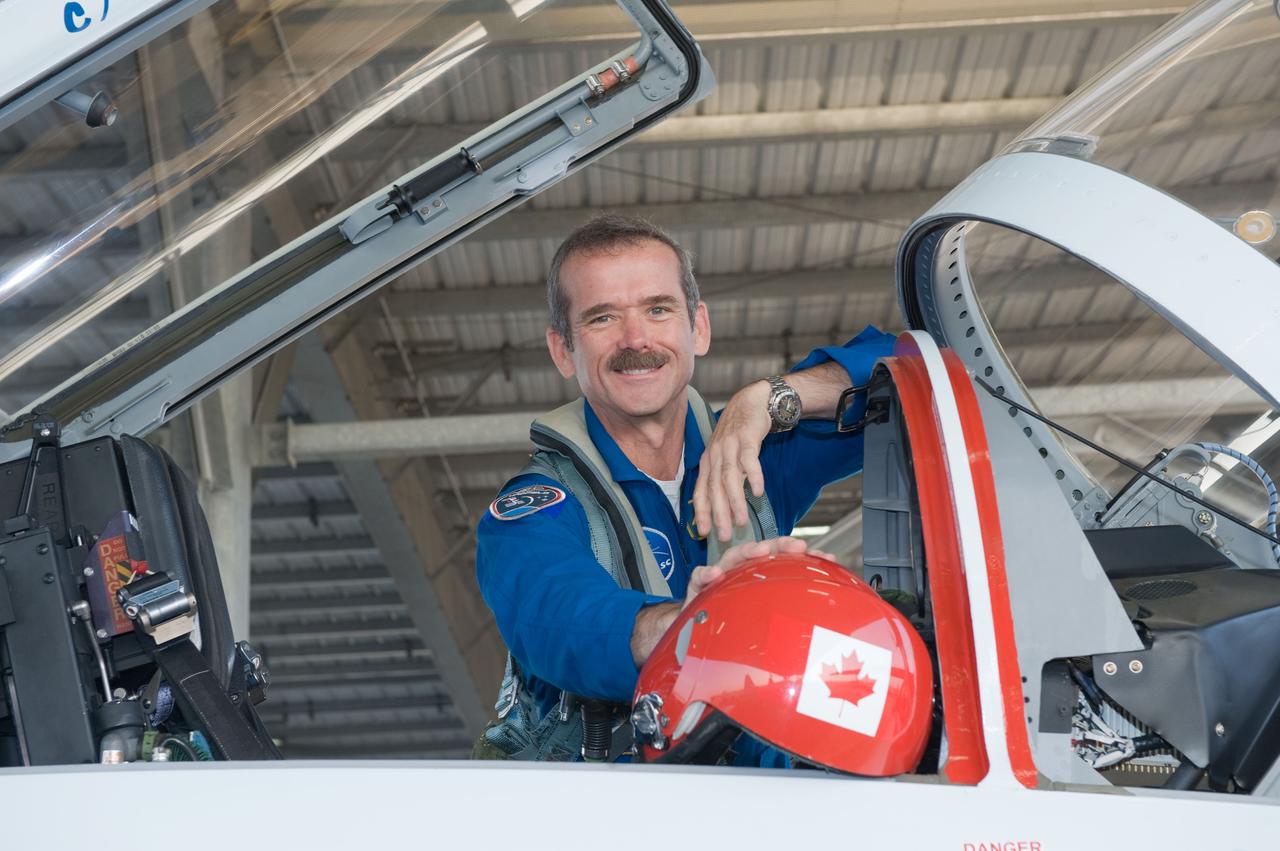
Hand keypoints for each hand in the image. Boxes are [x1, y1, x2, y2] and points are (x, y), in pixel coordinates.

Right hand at [632, 537, 832, 664]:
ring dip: (747, 552)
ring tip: (761, 551)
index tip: (827, 558)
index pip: (783, 560)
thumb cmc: (734, 625)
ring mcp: (719, 578)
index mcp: (759, 576)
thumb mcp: (764, 619)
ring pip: (732, 558)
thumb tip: (824, 611)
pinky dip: (706, 573)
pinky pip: (699, 577)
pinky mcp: (697, 588)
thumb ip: (786, 610)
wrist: (695, 636)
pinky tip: (714, 574)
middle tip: (798, 546)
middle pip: (761, 552)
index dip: (806, 558)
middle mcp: (741, 572)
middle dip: (780, 545)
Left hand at [693, 380, 771, 542]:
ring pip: (730, 477)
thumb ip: (722, 477)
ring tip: (740, 521)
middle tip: (723, 535)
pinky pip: (750, 459)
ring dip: (735, 501)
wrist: (752, 401)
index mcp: (708, 462)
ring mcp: (730, 446)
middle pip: (714, 488)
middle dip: (718, 514)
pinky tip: (758, 491)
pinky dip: (753, 476)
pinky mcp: (748, 437)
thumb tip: (720, 506)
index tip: (704, 533)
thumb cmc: (738, 434)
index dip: (701, 512)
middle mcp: (716, 455)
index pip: (701, 491)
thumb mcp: (724, 455)